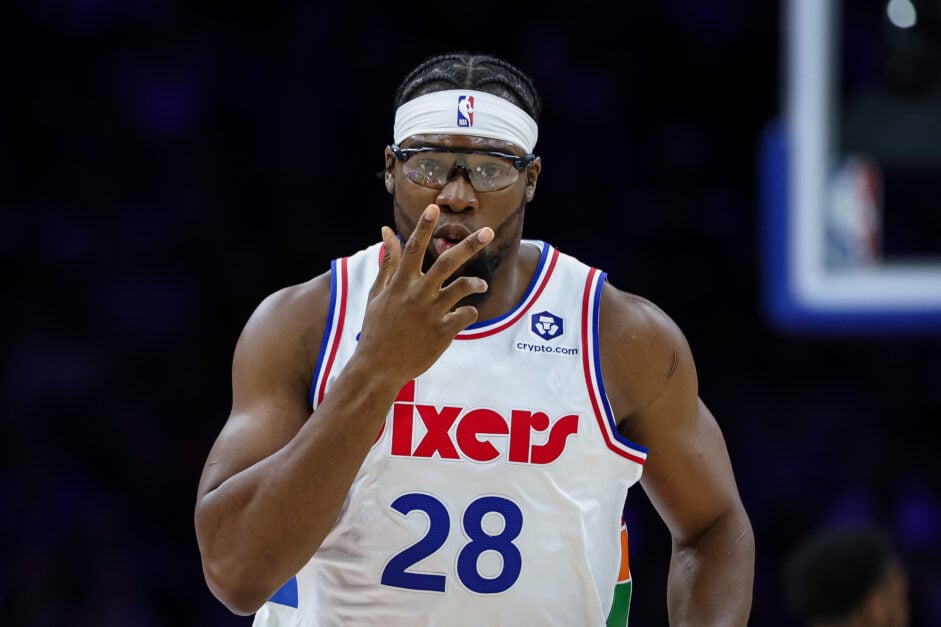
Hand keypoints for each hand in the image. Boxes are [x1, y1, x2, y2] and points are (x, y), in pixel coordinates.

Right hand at [357, 204, 492, 385]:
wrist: (378, 367)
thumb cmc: (377, 327)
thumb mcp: (378, 293)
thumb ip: (388, 262)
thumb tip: (386, 231)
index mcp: (400, 284)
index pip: (412, 249)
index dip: (424, 228)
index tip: (434, 208)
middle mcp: (416, 295)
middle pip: (446, 262)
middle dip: (469, 245)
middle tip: (488, 231)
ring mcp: (431, 313)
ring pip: (462, 287)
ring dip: (476, 282)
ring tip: (482, 283)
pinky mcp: (442, 333)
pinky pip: (466, 314)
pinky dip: (470, 310)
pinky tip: (465, 313)